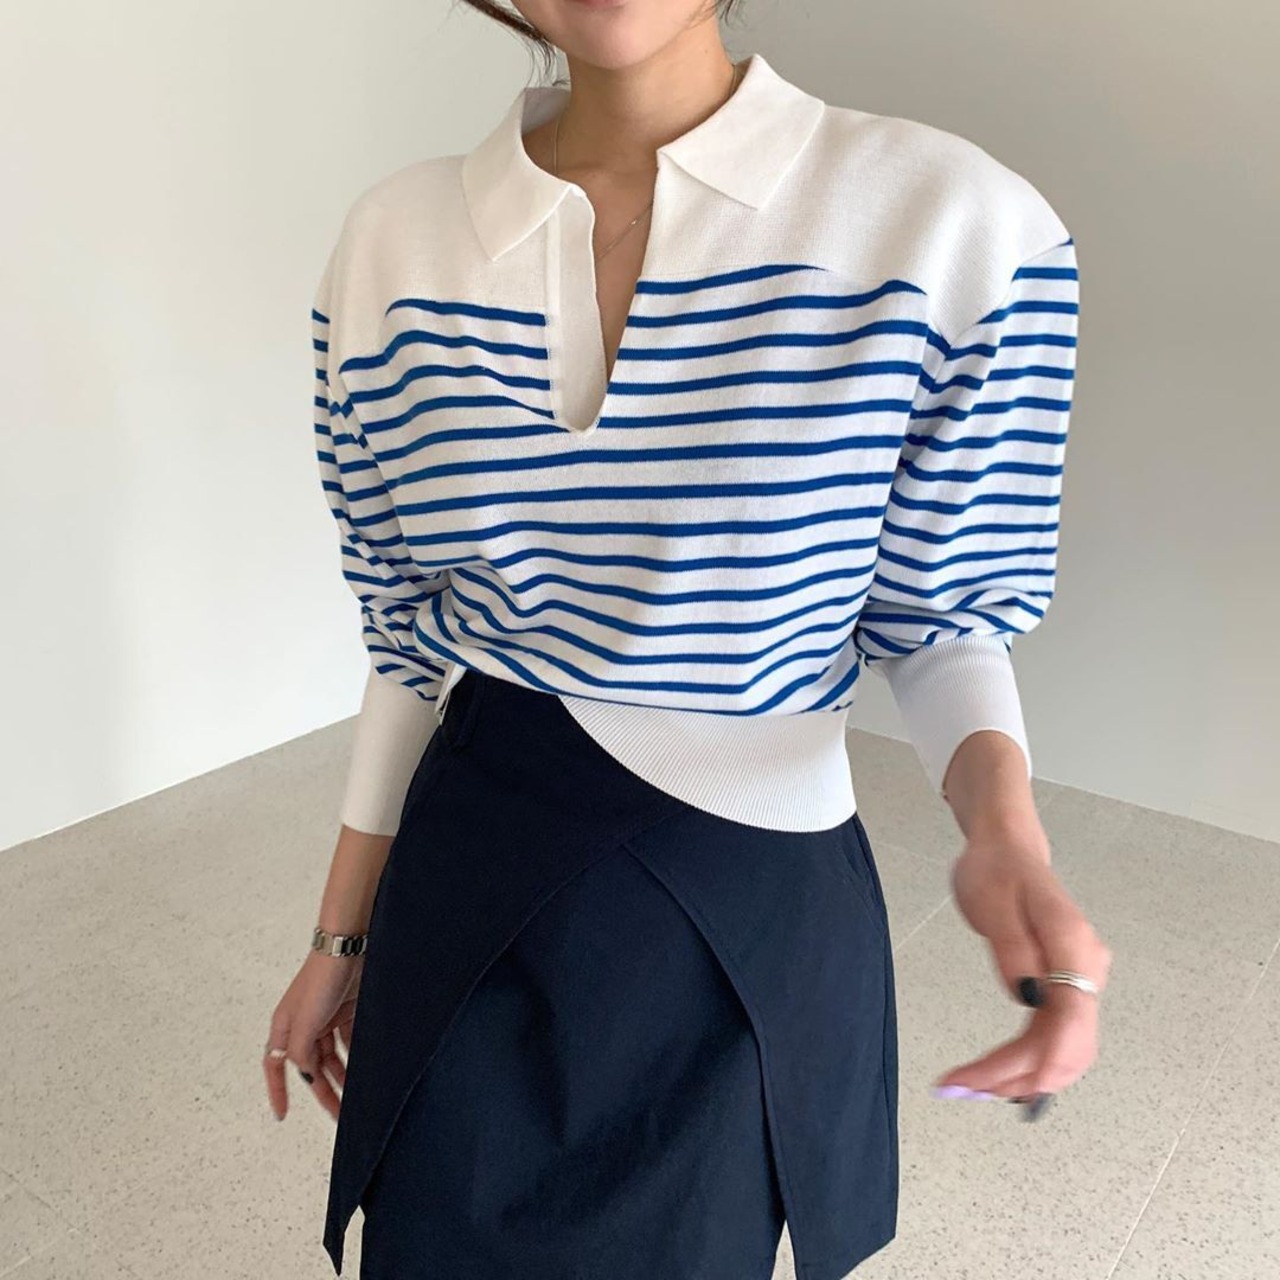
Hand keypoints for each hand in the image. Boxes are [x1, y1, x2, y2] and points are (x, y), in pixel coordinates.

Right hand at [263, 950, 363, 1122]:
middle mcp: (304, 1025)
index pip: (275, 1066)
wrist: (348, 947)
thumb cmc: (321, 978)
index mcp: (285, 1027)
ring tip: (355, 1097)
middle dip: (323, 1091)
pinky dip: (354, 1056)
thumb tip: (307, 1074)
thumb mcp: (304, 1022)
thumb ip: (301, 1053)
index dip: (277, 1090)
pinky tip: (364, 1070)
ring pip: (332, 1057)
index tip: (283, 1114)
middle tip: (338, 1114)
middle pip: (311, 1066)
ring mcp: (326, 1017)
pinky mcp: (348, 1009)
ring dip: (342, 1076)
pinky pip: (348, 1041)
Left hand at [931, 835, 1112, 1108]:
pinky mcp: (1069, 987)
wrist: (1009, 850)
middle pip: (1068, 1048)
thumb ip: (1013, 950)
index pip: (1067, 1024)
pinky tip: (998, 1074)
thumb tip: (1028, 999)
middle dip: (1019, 1079)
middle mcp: (1088, 969)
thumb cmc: (995, 871)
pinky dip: (1028, 1061)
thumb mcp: (990, 903)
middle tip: (962, 1089)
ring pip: (1066, 1050)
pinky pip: (1057, 1036)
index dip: (1026, 1063)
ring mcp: (1083, 980)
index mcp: (1072, 946)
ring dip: (1023, 1078)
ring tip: (973, 1088)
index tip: (977, 1080)